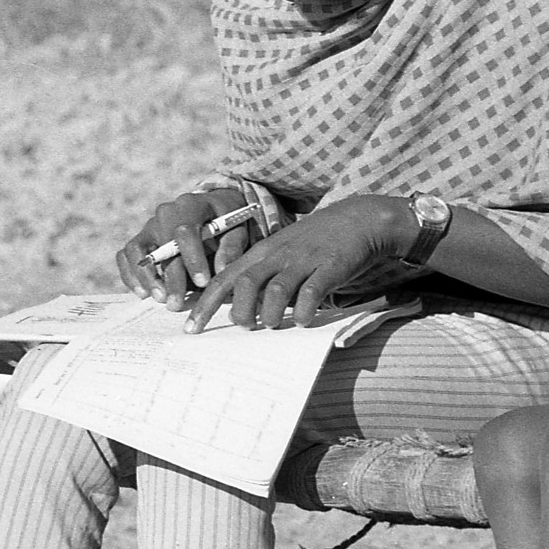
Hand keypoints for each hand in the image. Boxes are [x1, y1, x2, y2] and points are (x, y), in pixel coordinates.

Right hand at [117, 188, 256, 309]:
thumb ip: (231, 247)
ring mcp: (149, 226)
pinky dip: (129, 274)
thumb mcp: (237, 229)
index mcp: (190, 206)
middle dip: (169, 276)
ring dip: (144, 276)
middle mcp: (164, 214)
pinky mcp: (140, 240)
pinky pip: (125, 255)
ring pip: (136, 250)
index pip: (185, 232)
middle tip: (177, 303)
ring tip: (159, 299)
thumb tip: (223, 269)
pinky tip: (142, 293)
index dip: (193, 259)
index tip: (203, 283)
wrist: (212, 210)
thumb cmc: (227, 222)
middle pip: (160, 245)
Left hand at [184, 193, 411, 332]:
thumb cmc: (313, 244)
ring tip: (271, 326)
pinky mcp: (330, 266)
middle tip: (244, 327)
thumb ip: (261, 278)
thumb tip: (239, 310)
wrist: (357, 219)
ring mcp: (303, 260)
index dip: (205, 305)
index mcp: (260, 254)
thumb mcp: (280, 254)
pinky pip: (312, 291)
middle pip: (245, 283)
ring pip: (275, 289)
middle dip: (239, 310)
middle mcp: (277, 256)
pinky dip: (304, 310)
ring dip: (270, 313)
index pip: (223, 279)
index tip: (191, 328)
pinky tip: (302, 321)